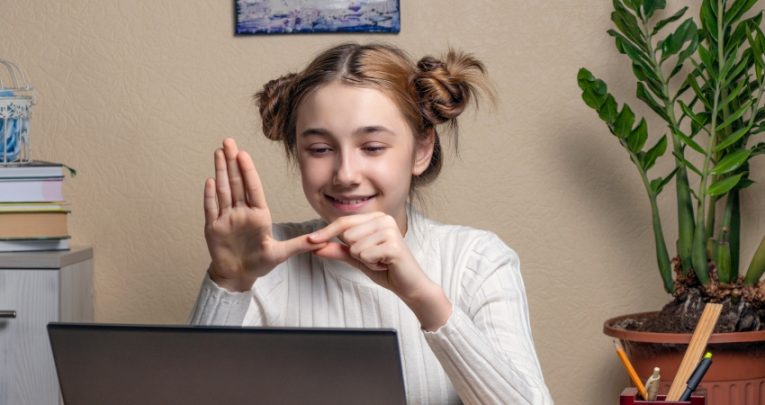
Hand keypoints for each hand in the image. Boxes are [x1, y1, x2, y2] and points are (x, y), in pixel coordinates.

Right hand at [203, 138, 324, 291]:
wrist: (238, 275)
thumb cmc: (259, 263)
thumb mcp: (282, 254)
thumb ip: (299, 245)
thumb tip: (321, 241)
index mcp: (258, 214)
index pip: (253, 188)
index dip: (248, 171)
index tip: (244, 154)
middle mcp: (242, 212)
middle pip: (236, 183)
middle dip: (232, 162)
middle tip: (229, 142)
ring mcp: (227, 218)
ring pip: (223, 191)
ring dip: (221, 171)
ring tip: (219, 152)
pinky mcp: (213, 228)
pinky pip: (211, 209)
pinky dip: (210, 196)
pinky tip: (211, 181)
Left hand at [309, 213, 451, 329]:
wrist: (409, 285)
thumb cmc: (385, 269)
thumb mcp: (357, 258)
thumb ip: (338, 251)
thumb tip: (315, 247)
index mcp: (376, 218)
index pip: (344, 222)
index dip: (326, 232)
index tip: (310, 240)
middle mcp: (384, 219)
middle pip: (347, 235)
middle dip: (355, 252)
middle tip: (374, 257)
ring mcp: (390, 230)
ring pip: (355, 246)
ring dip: (364, 260)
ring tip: (380, 261)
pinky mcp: (393, 244)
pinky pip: (364, 255)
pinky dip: (371, 265)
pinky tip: (386, 264)